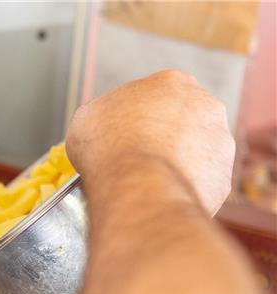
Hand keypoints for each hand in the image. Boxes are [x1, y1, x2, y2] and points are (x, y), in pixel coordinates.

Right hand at [66, 70, 234, 213]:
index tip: (123, 134)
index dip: (136, 118)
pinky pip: (200, 183)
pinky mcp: (222, 177)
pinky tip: (161, 193)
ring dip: (176, 163)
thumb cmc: (110, 147)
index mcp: (171, 82)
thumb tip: (103, 125)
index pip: (155, 97)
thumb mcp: (87, 117)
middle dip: (163, 137)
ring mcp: (219, 142)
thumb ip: (104, 114)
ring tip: (148, 179)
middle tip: (138, 156)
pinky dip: (183, 188)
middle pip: (182, 121)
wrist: (137, 186)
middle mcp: (205, 106)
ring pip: (195, 153)